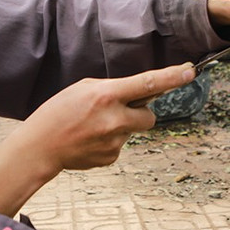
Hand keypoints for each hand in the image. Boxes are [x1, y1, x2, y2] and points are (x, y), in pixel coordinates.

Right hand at [0, 64, 195, 216]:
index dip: (171, 77)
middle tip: (118, 111)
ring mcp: (114, 141)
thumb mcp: (84, 88)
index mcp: (106, 95)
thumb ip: (113, 90)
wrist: (40, 147)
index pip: (147, 83)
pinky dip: (109, 141)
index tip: (189, 71)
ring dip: (120, 127)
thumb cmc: (59, 112)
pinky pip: (120, 145)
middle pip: (149, 117)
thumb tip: (140, 94)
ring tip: (92, 128)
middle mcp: (114, 119)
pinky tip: (89, 140)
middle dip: (141, 114)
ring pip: (132, 131)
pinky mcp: (111, 157)